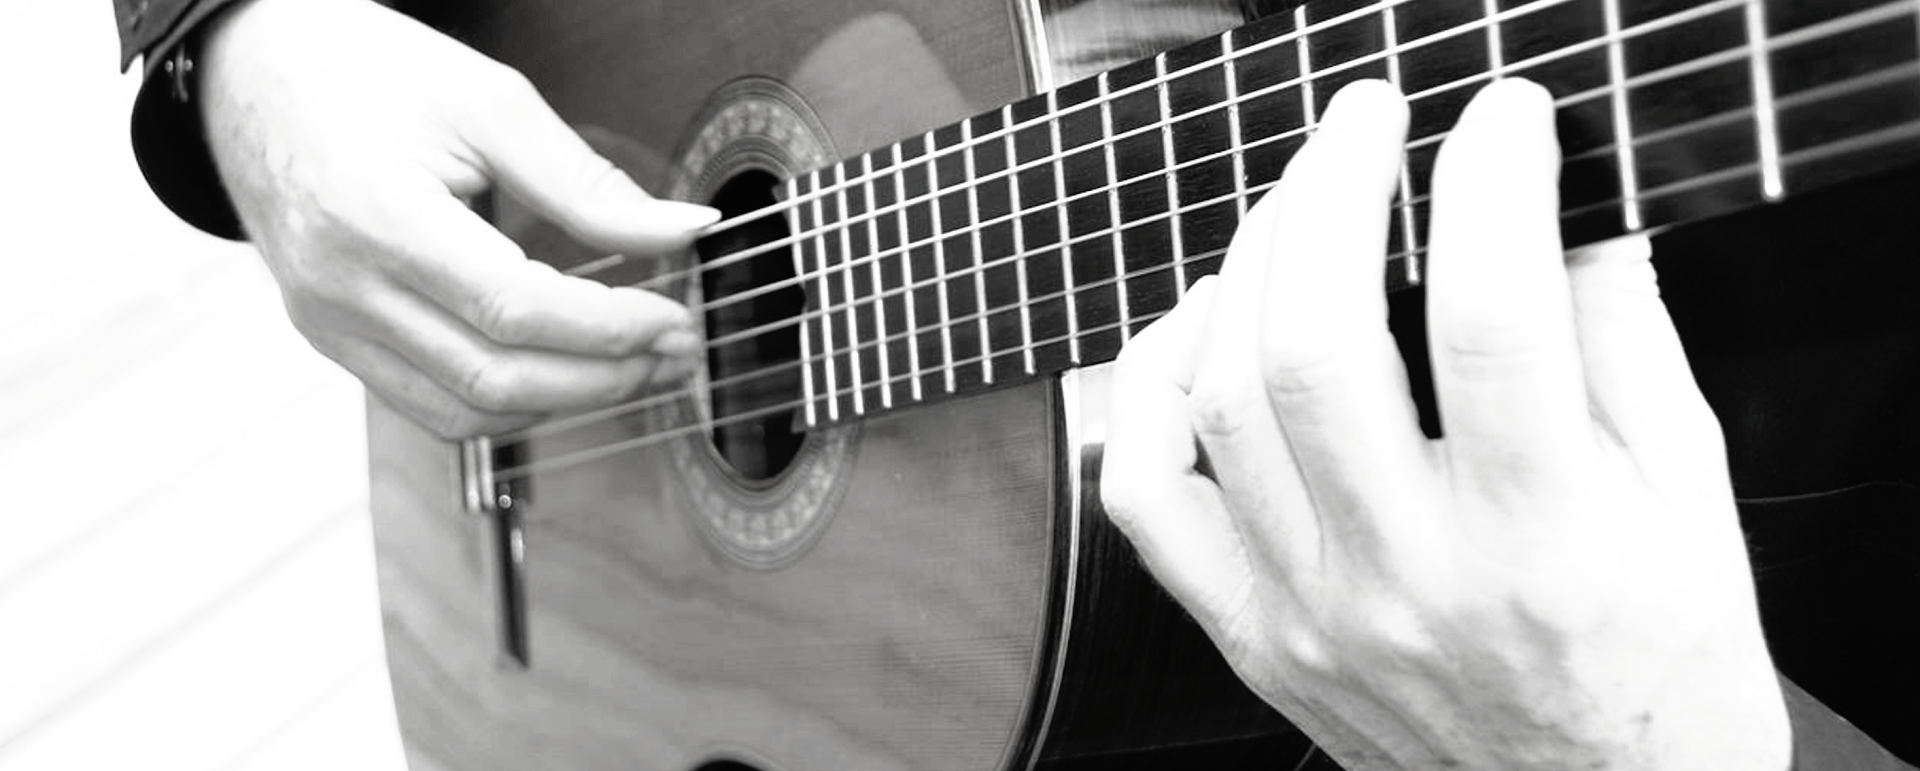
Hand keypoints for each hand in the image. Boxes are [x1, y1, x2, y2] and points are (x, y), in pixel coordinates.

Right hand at [198, 0, 715, 437]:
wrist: (253, 74)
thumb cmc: (360, 73)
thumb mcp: (488, 103)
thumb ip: (587, 183)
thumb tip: (682, 231)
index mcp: (375, 217)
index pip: (514, 309)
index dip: (608, 329)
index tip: (672, 319)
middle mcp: (340, 288)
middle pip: (494, 377)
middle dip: (603, 378)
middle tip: (674, 351)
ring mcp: (328, 325)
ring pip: (464, 412)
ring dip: (564, 404)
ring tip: (634, 368)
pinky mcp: (332, 340)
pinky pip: (430, 406)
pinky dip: (508, 404)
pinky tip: (563, 375)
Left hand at [1100, 80, 1790, 769]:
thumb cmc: (1658, 675)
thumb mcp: (1694, 507)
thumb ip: (1631, 350)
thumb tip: (1570, 214)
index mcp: (1545, 541)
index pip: (1494, 317)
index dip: (1489, 181)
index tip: (1500, 117)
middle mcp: (1410, 577)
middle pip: (1315, 343)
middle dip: (1331, 190)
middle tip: (1366, 121)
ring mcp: (1311, 612)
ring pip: (1219, 403)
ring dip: (1246, 266)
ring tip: (1297, 206)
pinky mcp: (1254, 636)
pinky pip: (1148, 500)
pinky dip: (1153, 388)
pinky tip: (1205, 325)